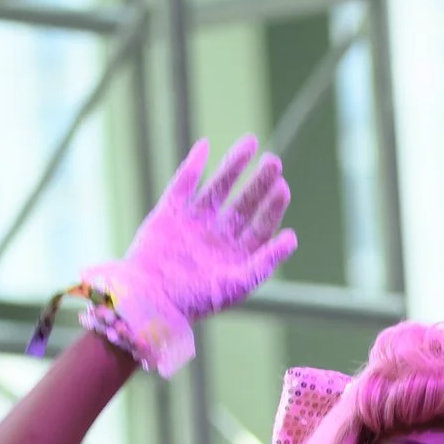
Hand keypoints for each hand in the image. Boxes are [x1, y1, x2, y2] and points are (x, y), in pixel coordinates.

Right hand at [80, 135, 297, 376]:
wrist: (150, 299)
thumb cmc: (195, 300)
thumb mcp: (238, 284)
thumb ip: (266, 261)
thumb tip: (293, 237)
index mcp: (236, 255)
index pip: (261, 225)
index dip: (272, 206)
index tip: (283, 187)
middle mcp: (217, 237)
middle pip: (244, 202)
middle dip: (259, 182)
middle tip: (274, 161)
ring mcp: (193, 223)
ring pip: (218, 188)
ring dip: (233, 165)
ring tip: (251, 142)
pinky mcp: (169, 213)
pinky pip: (183, 184)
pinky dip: (193, 166)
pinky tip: (205, 147)